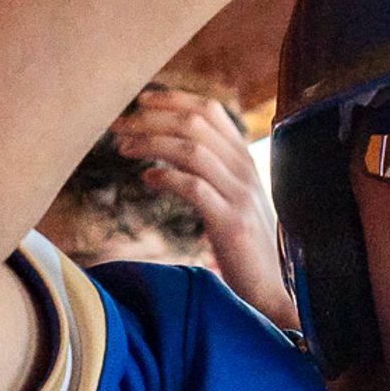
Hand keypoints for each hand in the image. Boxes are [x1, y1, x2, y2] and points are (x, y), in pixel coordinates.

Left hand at [116, 86, 295, 331]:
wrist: (270, 291)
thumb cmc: (243, 248)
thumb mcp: (230, 201)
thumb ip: (210, 174)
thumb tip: (167, 158)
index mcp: (245, 160)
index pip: (211, 111)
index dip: (175, 99)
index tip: (142, 101)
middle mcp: (245, 170)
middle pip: (196, 124)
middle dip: (152, 119)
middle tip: (119, 126)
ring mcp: (240, 195)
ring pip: (192, 150)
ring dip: (151, 144)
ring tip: (123, 149)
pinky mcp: (232, 223)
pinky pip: (194, 187)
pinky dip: (166, 178)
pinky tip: (147, 180)